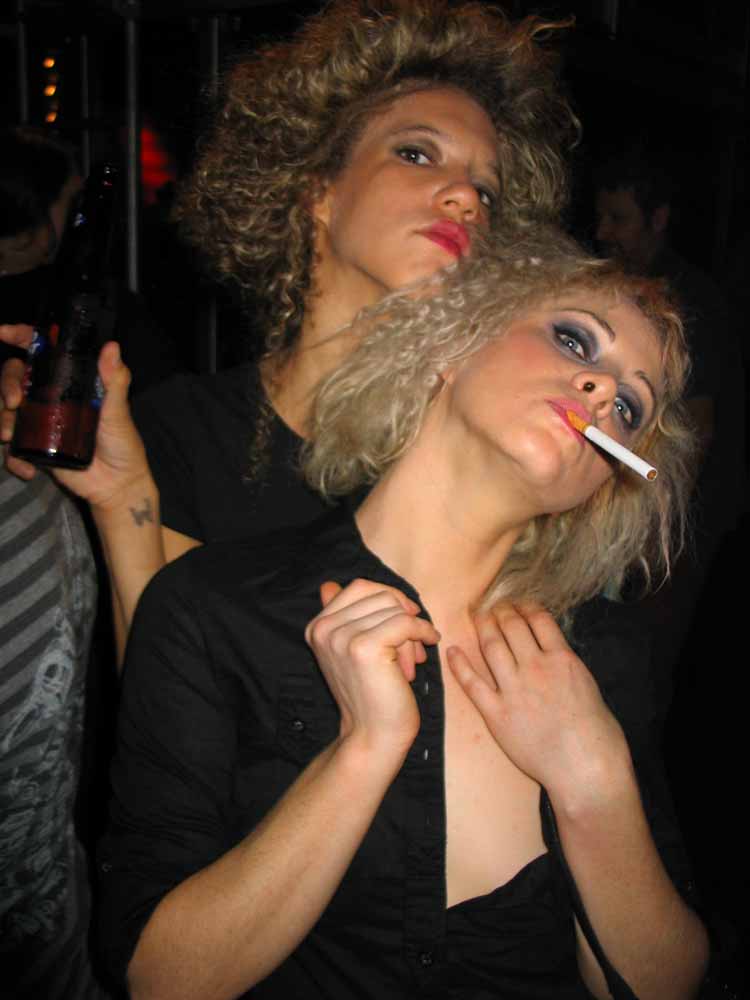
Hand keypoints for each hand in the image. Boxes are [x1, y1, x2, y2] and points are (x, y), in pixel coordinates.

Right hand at [3, 338, 151, 508]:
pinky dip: (14, 459)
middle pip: (15, 377)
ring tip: (10, 437)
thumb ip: (114, 381)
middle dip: (6, 383)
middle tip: (14, 401)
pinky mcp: (36, 448)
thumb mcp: (119, 411)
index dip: (21, 337)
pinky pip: (14, 449)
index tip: (4, 333)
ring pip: (6, 411)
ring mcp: (40, 422)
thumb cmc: (122, 443)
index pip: (42, 353)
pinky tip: (28, 469)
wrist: (117, 484)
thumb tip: (112, 346)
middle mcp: (51, 398)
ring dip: (2, 421)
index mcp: (70, 382)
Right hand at [305, 579, 439, 752]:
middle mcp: (323, 629)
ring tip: (412, 660)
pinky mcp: (364, 647)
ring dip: (413, 632)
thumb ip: (344, 616)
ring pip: (395, 608)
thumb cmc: (371, 694)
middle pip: (379, 594)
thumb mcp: (351, 650)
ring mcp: (341, 637)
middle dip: (402, 616)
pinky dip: (424, 631)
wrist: (373, 736)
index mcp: (317, 626)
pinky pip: (406, 622)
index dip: (389, 597)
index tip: (406, 617)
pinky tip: (430, 643)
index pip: (359, 587)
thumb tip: (329, 584)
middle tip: (412, 646)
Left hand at [446, 601, 626, 800]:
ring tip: (477, 616)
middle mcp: (535, 668)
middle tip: (493, 606)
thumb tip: (555, 655)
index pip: (538, 619)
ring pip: (491, 646)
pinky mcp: (497, 714)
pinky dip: (460, 665)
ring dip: (482, 627)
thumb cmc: (598, 735)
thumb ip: (567, 667)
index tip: (517, 604)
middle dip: (501, 611)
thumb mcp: (589, 686)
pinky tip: (452, 651)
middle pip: (512, 627)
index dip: (524, 606)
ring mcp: (514, 690)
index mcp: (562, 660)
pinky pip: (473, 683)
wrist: (586, 768)